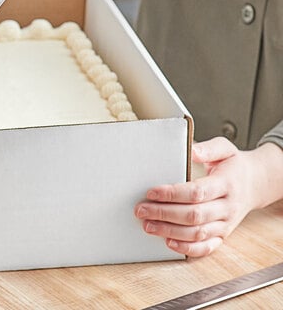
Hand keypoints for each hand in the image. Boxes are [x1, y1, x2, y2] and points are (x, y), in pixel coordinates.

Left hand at [134, 137, 282, 256]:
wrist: (256, 183)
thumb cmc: (233, 165)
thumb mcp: (224, 148)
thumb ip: (208, 148)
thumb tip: (190, 151)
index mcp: (226, 184)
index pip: (197, 192)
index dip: (172, 194)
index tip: (151, 192)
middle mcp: (227, 207)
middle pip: (193, 215)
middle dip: (164, 214)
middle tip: (141, 210)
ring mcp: (226, 224)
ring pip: (197, 233)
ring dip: (170, 231)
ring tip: (147, 225)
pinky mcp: (223, 235)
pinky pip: (207, 247)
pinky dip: (187, 248)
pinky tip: (168, 242)